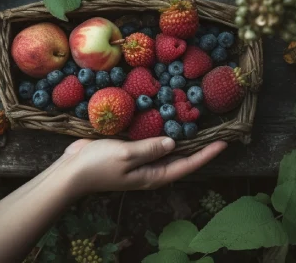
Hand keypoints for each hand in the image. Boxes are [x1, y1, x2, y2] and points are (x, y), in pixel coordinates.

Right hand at [59, 137, 226, 193]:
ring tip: (197, 121)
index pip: (187, 165)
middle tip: (217, 130)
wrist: (71, 171)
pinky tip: (166, 119)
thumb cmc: (98, 166)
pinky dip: (162, 130)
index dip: (206, 154)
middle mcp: (151, 170)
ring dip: (182, 137)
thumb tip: (173, 143)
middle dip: (199, 145)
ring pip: (168, 148)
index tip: (224, 143)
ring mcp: (141, 161)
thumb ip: (151, 148)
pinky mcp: (130, 151)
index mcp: (153, 175)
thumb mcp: (127, 155)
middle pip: (181, 158)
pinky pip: (152, 140)